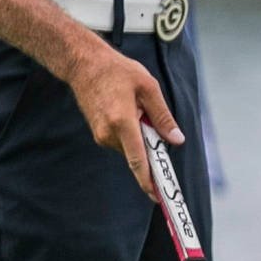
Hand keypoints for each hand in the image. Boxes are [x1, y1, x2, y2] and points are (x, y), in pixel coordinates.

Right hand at [65, 39, 183, 196]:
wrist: (84, 64)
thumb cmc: (118, 71)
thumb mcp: (148, 88)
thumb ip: (162, 117)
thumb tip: (176, 140)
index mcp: (122, 122)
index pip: (138, 160)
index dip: (148, 180)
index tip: (157, 195)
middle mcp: (109, 134)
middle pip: (137, 153)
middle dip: (150, 144)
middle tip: (149, 117)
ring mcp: (101, 135)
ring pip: (130, 147)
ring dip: (139, 135)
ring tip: (135, 106)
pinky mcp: (98, 134)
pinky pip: (122, 141)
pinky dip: (130, 132)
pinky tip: (125, 109)